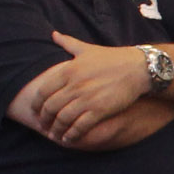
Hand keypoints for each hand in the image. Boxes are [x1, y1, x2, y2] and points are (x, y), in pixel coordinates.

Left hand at [25, 34, 158, 142]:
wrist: (137, 68)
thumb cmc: (112, 58)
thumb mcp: (88, 48)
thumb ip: (68, 43)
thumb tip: (53, 34)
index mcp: (69, 71)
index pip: (43, 91)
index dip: (36, 104)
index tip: (36, 111)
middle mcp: (75, 85)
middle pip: (50, 108)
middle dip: (44, 120)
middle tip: (43, 126)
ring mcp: (87, 99)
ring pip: (63, 119)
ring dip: (56, 130)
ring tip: (54, 135)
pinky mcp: (99, 110)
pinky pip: (80, 126)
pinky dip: (72, 135)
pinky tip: (69, 138)